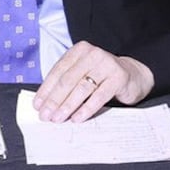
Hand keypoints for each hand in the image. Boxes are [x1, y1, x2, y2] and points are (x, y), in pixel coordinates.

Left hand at [32, 42, 154, 121]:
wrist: (132, 75)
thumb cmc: (100, 77)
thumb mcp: (81, 73)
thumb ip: (65, 82)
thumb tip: (43, 103)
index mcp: (78, 51)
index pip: (57, 71)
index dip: (46, 90)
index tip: (37, 106)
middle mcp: (92, 54)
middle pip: (67, 80)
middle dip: (54, 100)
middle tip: (45, 116)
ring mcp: (106, 64)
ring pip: (82, 88)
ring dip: (67, 106)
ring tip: (58, 119)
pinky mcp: (118, 77)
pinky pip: (99, 96)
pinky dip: (86, 108)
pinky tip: (77, 118)